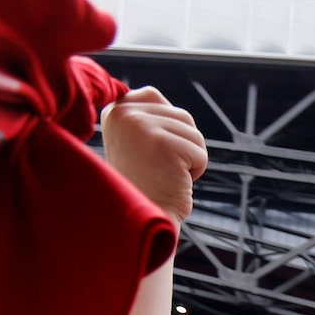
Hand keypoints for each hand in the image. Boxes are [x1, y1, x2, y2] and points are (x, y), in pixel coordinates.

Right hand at [100, 88, 205, 221]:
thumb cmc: (142, 183)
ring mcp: (142, 127)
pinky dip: (196, 171)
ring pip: (194, 134)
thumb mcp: (132, 140)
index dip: (166, 126)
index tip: (150, 151)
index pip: (154, 95)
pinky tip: (173, 181)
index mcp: (113, 110)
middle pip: (182, 115)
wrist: (139, 220)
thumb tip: (153, 94)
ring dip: (190, 158)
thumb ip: (141, 115)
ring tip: (166, 173)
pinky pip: (201, 153)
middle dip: (182, 145)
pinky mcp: (164, 145)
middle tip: (159, 167)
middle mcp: (123, 113)